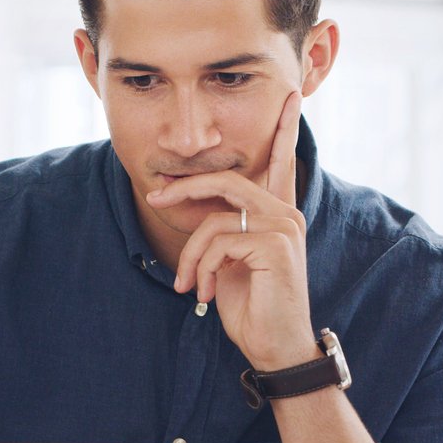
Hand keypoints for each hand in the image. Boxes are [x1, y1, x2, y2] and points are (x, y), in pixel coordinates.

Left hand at [146, 91, 316, 371]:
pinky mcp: (275, 245)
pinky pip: (219, 241)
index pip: (281, 161)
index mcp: (279, 213)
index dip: (283, 128)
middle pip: (225, 181)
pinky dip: (204, 268)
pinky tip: (207, 293)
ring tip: (190, 285)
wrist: (275, 347)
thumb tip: (177, 203)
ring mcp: (284, 226)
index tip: (289, 96)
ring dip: (191, 255)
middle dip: (183, 188)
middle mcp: (286, 213)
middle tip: (153, 197)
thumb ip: (218, 229)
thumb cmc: (252, 307)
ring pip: (215, 218)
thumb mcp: (227, 262)